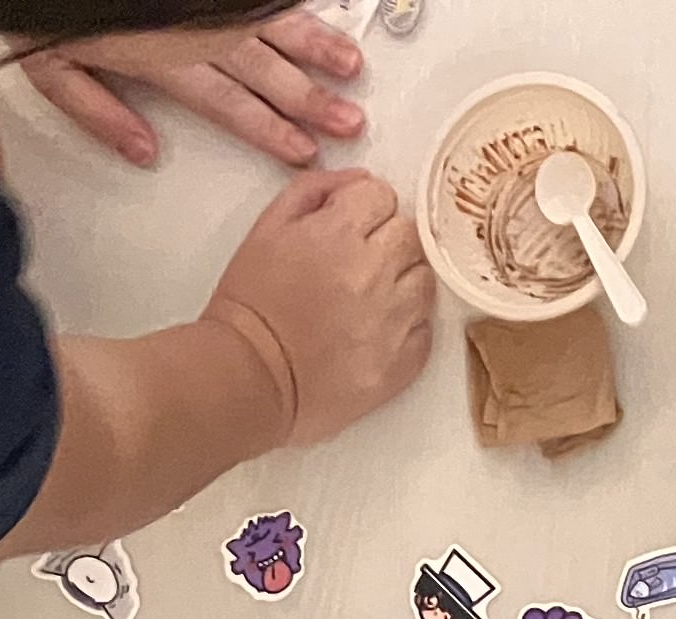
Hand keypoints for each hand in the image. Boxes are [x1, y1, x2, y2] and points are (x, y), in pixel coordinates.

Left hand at [21, 11, 366, 169]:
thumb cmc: (47, 9)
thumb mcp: (52, 70)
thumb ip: (100, 115)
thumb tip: (143, 152)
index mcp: (160, 60)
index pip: (229, 104)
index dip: (270, 130)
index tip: (302, 151)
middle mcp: (191, 27)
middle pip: (264, 70)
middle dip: (310, 99)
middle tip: (348, 123)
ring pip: (272, 26)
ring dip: (315, 47)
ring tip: (351, 68)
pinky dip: (292, 7)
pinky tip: (322, 12)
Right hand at [203, 166, 432, 445]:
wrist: (250, 380)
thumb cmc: (251, 306)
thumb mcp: (267, 229)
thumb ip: (315, 191)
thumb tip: (359, 181)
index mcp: (339, 234)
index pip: (383, 195)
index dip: (366, 208)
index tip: (352, 226)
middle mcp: (374, 274)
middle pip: (410, 235)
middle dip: (387, 242)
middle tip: (358, 264)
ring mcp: (394, 322)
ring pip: (425, 280)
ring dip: (403, 283)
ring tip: (368, 300)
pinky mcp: (402, 363)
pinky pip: (425, 329)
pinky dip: (406, 326)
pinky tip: (374, 331)